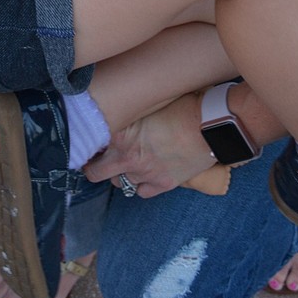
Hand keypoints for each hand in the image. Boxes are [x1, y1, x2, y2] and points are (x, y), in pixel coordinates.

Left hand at [84, 92, 213, 197]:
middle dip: (91, 167)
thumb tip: (116, 112)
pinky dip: (140, 185)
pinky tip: (144, 174)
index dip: (89, 140)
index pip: (91, 143)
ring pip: (119, 183)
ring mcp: (144, 174)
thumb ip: (128, 113)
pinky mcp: (162, 184)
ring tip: (125, 162)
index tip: (88, 138)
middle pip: (95, 172)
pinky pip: (141, 192)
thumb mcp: (147, 105)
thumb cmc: (180, 107)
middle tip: (93, 160)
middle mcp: (127, 157)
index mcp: (120, 134)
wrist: (209, 126)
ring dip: (119, 173)